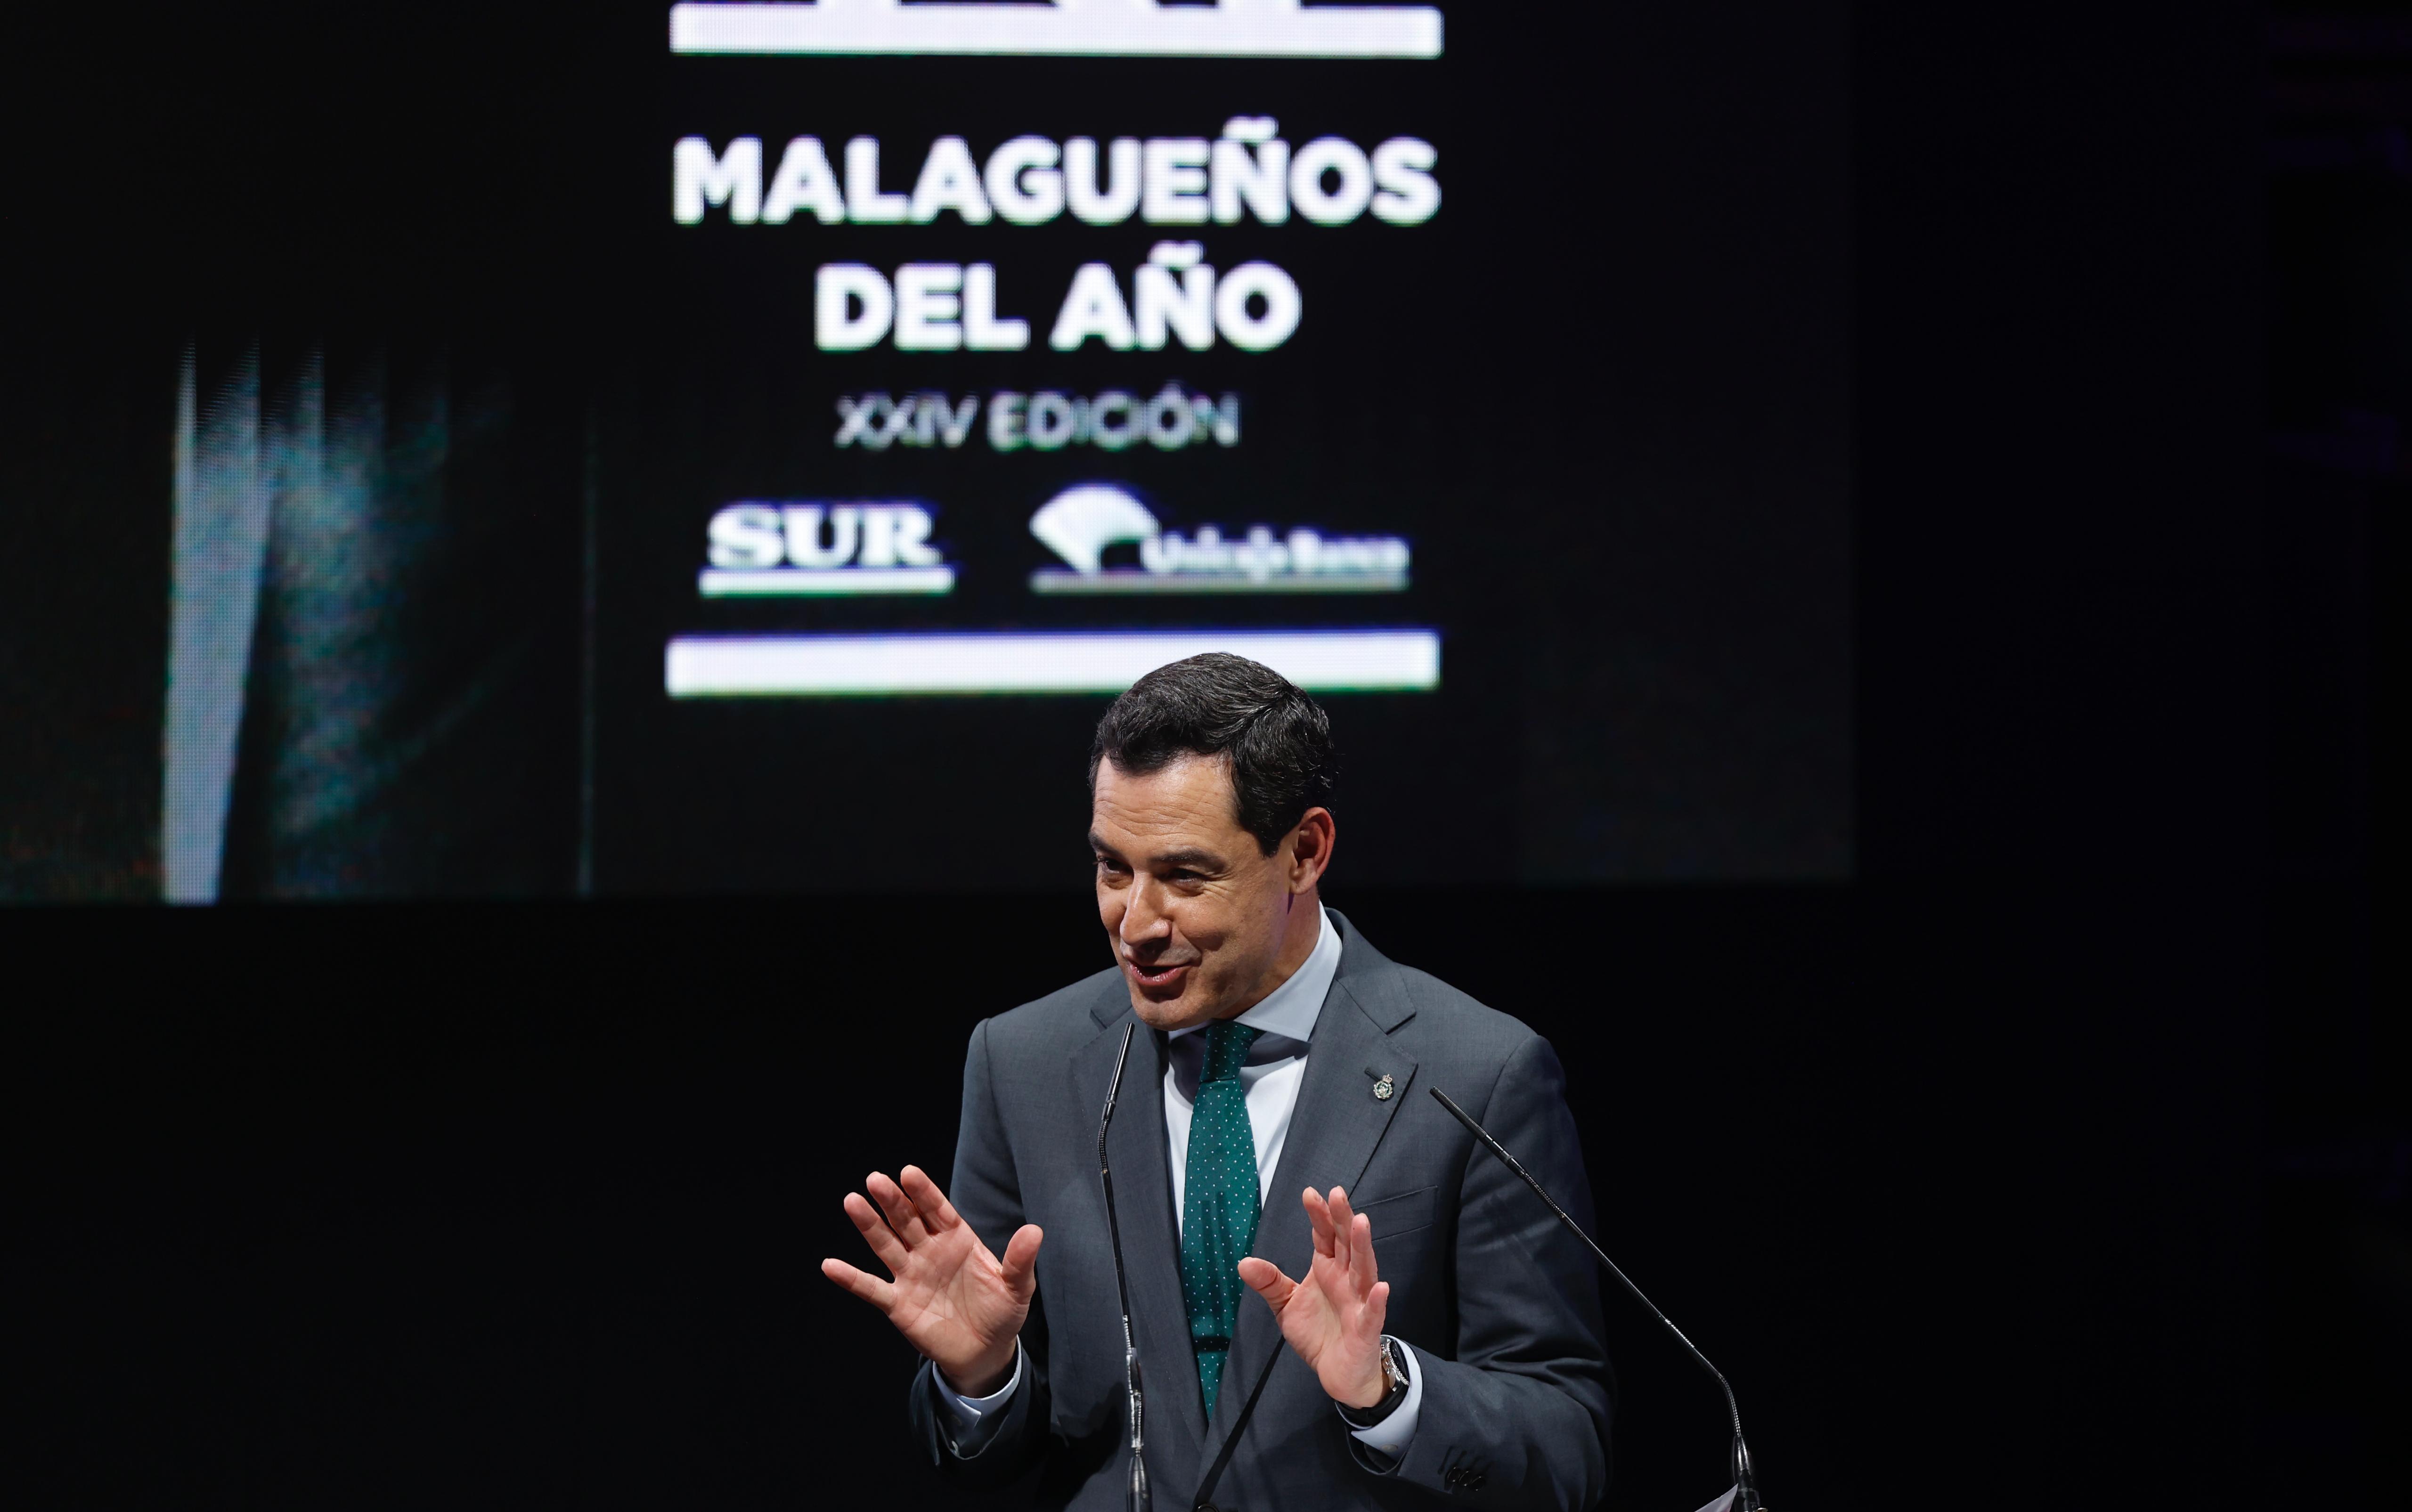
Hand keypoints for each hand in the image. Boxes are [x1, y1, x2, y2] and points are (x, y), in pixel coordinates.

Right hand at [821, 1164, 1042, 1395]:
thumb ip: (1020, 1260)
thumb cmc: (1001, 1311)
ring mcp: (911, 1276)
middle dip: (892, 1200)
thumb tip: (1035, 1230)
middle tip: (875, 1179)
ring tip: (852, 1201)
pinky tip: (830, 1266)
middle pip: (907, 1220)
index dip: (924, 1192)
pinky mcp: (898, 1304)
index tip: (909, 1172)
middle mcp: (929, 1251)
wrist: (986, 1351)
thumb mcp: (1017, 1287)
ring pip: (886, 1245)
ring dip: (869, 1225)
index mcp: (957, 1239)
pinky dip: (851, 1278)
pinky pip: (872, 1289)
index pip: (937, 1210)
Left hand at [1236, 1185, 1389, 1408]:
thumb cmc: (1318, 1333)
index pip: (1325, 1236)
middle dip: (1343, 1218)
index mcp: (1328, 1268)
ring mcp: (1359, 1302)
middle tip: (1338, 1194)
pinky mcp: (1366, 1328)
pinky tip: (1381, 1287)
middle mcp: (1346, 1279)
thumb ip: (1270, 1283)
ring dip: (1363, 1246)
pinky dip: (1378, 1301)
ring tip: (1361, 1223)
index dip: (1320, 1215)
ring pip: (1364, 1269)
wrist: (1338, 1373)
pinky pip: (1373, 1313)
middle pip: (1347, 1243)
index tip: (1310, 1193)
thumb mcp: (1287, 1305)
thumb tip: (1244, 1262)